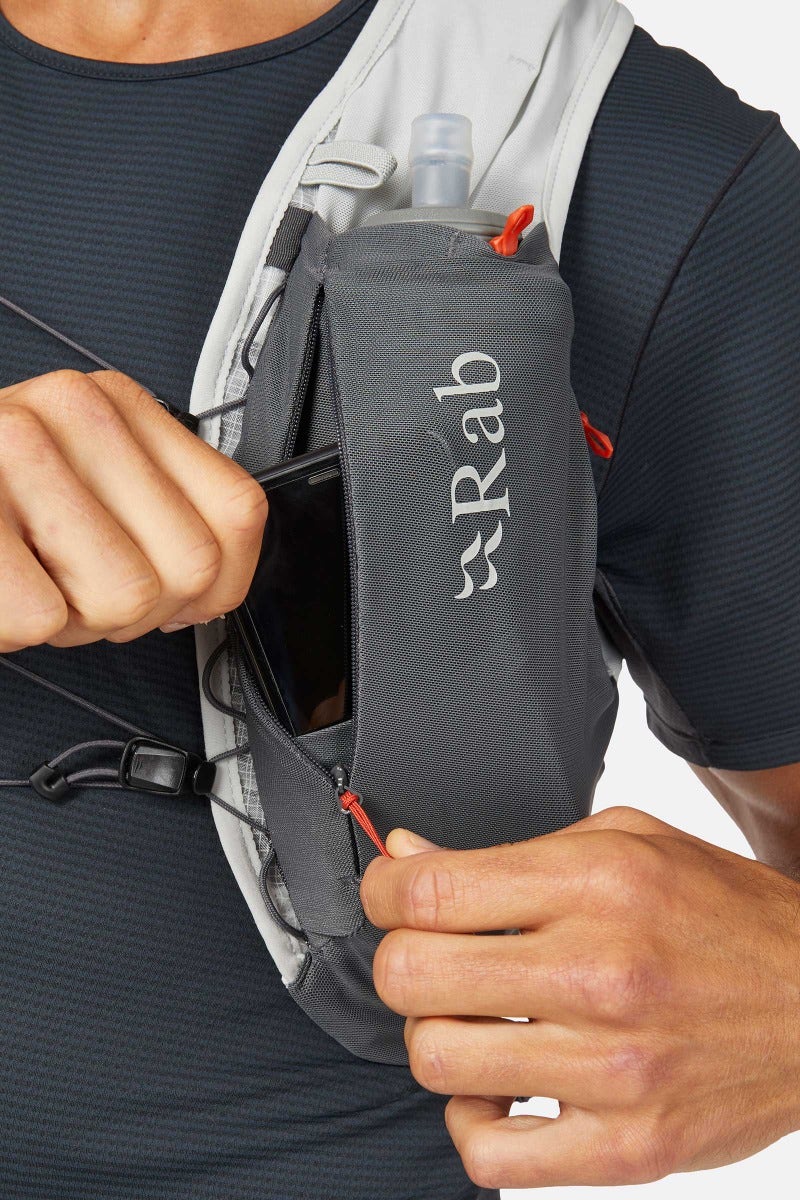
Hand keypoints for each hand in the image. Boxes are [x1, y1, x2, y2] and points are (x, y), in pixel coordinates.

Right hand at [0, 369, 266, 648]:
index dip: (213, 585)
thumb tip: (215, 589)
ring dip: (74, 620)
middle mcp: (74, 409)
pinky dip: (16, 628)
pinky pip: (41, 617)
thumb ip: (166, 522)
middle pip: (188, 567)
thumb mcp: (91, 493)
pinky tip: (0, 585)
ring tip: (32, 579)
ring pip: (124, 595)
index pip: (238, 514)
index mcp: (120, 404)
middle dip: (138, 609)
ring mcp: (11, 446)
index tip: (173, 594)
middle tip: (80, 585)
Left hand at [361, 807, 799, 1189]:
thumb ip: (513, 852)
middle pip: (412, 975)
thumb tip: (408, 858)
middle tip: (431, 959)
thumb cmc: (725, 915)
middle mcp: (601, 972)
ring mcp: (613, 1069)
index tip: (388, 896)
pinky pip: (489, 1154)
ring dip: (437, 1037)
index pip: (430, 892)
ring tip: (475, 1022)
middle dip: (400, 962)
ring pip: (437, 1060)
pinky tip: (503, 1088)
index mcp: (597, 882)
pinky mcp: (626, 1147)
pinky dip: (474, 1120)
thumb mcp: (627, 842)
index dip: (381, 891)